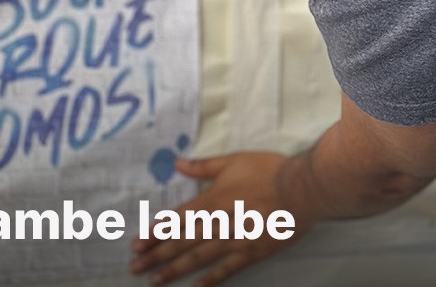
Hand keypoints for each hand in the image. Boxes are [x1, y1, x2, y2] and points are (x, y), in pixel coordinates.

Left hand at [131, 153, 311, 286]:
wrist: (300, 189)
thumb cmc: (268, 171)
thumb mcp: (234, 160)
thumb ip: (204, 166)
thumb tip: (177, 163)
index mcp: (211, 200)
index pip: (176, 219)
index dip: (155, 232)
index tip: (136, 244)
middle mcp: (217, 223)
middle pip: (180, 241)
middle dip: (155, 255)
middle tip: (135, 266)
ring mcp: (233, 241)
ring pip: (197, 258)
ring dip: (173, 269)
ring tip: (154, 280)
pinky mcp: (251, 253)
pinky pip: (227, 270)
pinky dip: (210, 280)